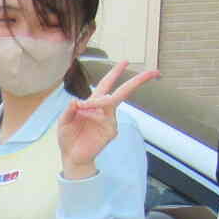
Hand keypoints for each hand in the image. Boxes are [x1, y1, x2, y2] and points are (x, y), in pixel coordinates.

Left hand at [58, 60, 157, 178]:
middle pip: (123, 91)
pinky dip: (95, 116)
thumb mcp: (64, 121)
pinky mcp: (111, 131)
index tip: (126, 62)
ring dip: (97, 102)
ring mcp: (109, 120)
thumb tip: (75, 101)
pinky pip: (106, 119)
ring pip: (110, 102)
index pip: (107, 84)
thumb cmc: (68, 138)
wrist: (72, 157)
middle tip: (154, 72)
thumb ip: (69, 110)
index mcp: (93, 103)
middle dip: (138, 80)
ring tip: (81, 109)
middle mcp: (104, 109)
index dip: (116, 72)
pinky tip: (86, 121)